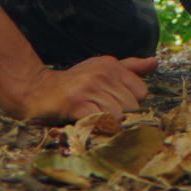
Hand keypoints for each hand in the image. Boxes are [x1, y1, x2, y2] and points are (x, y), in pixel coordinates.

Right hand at [14, 55, 156, 123]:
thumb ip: (130, 68)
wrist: (36, 90)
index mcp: (111, 65)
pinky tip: (87, 123)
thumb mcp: (101, 69)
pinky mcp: (78, 103)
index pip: (141, 92)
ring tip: (92, 117)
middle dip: (120, 115)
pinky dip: (99, 127)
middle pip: (132, 106)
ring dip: (108, 123)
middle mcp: (103, 73)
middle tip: (99, 112)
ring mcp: (90, 88)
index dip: (129, 103)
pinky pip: (103, 121)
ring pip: (119, 116)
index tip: (112, 103)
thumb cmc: (72, 83)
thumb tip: (155, 62)